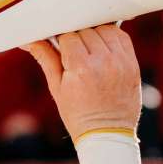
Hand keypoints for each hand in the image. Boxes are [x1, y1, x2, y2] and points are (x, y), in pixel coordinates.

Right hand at [22, 24, 141, 140]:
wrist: (107, 133)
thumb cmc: (78, 114)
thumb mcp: (56, 87)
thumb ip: (45, 58)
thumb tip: (29, 41)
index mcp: (81, 68)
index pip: (68, 36)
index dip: (62, 41)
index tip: (60, 50)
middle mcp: (103, 62)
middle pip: (86, 30)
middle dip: (77, 38)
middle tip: (73, 53)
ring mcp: (121, 62)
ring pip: (104, 29)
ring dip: (94, 34)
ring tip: (89, 51)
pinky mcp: (133, 64)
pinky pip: (122, 37)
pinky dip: (111, 37)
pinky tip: (103, 49)